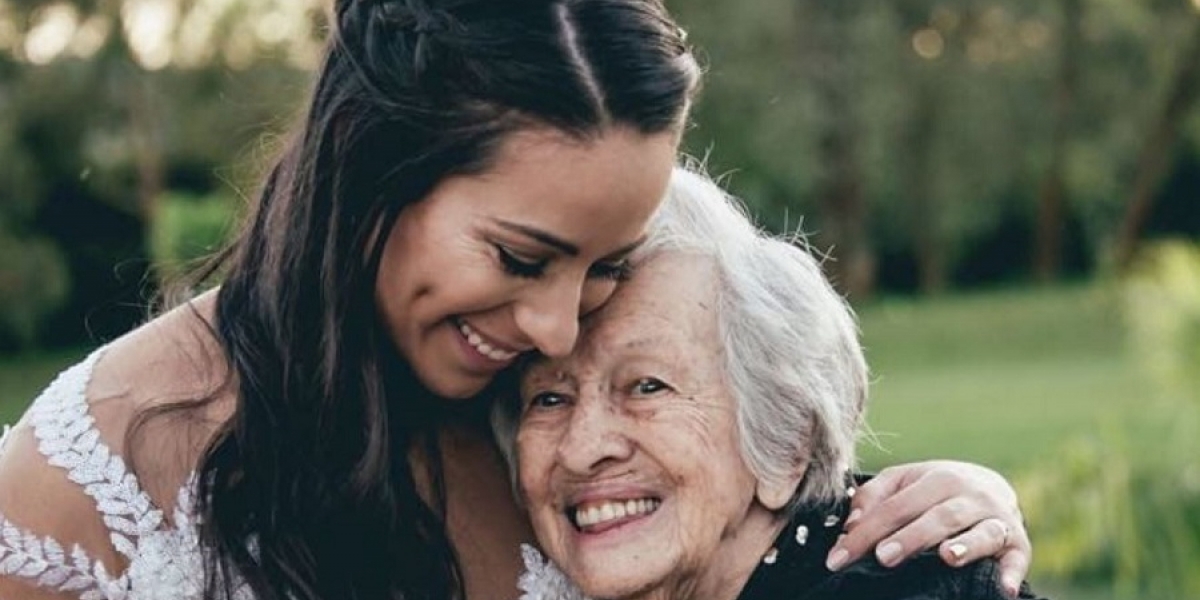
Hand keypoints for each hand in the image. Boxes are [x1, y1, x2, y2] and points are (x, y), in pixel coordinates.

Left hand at [824, 460, 1030, 597]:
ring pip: (981, 532)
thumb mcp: (904, 481)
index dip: (865, 532)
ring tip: (948, 557)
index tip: (838, 557)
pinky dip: (1012, 572)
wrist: (993, 485)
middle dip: (910, 538)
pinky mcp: (1018, 543)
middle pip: (937, 517)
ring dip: (966, 545)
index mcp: (936, 479)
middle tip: (883, 556)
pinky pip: (1017, 558)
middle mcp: (969, 496)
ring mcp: (997, 519)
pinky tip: (1004, 587)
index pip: (895, 506)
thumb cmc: (936, 489)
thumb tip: (852, 524)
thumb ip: (874, 497)